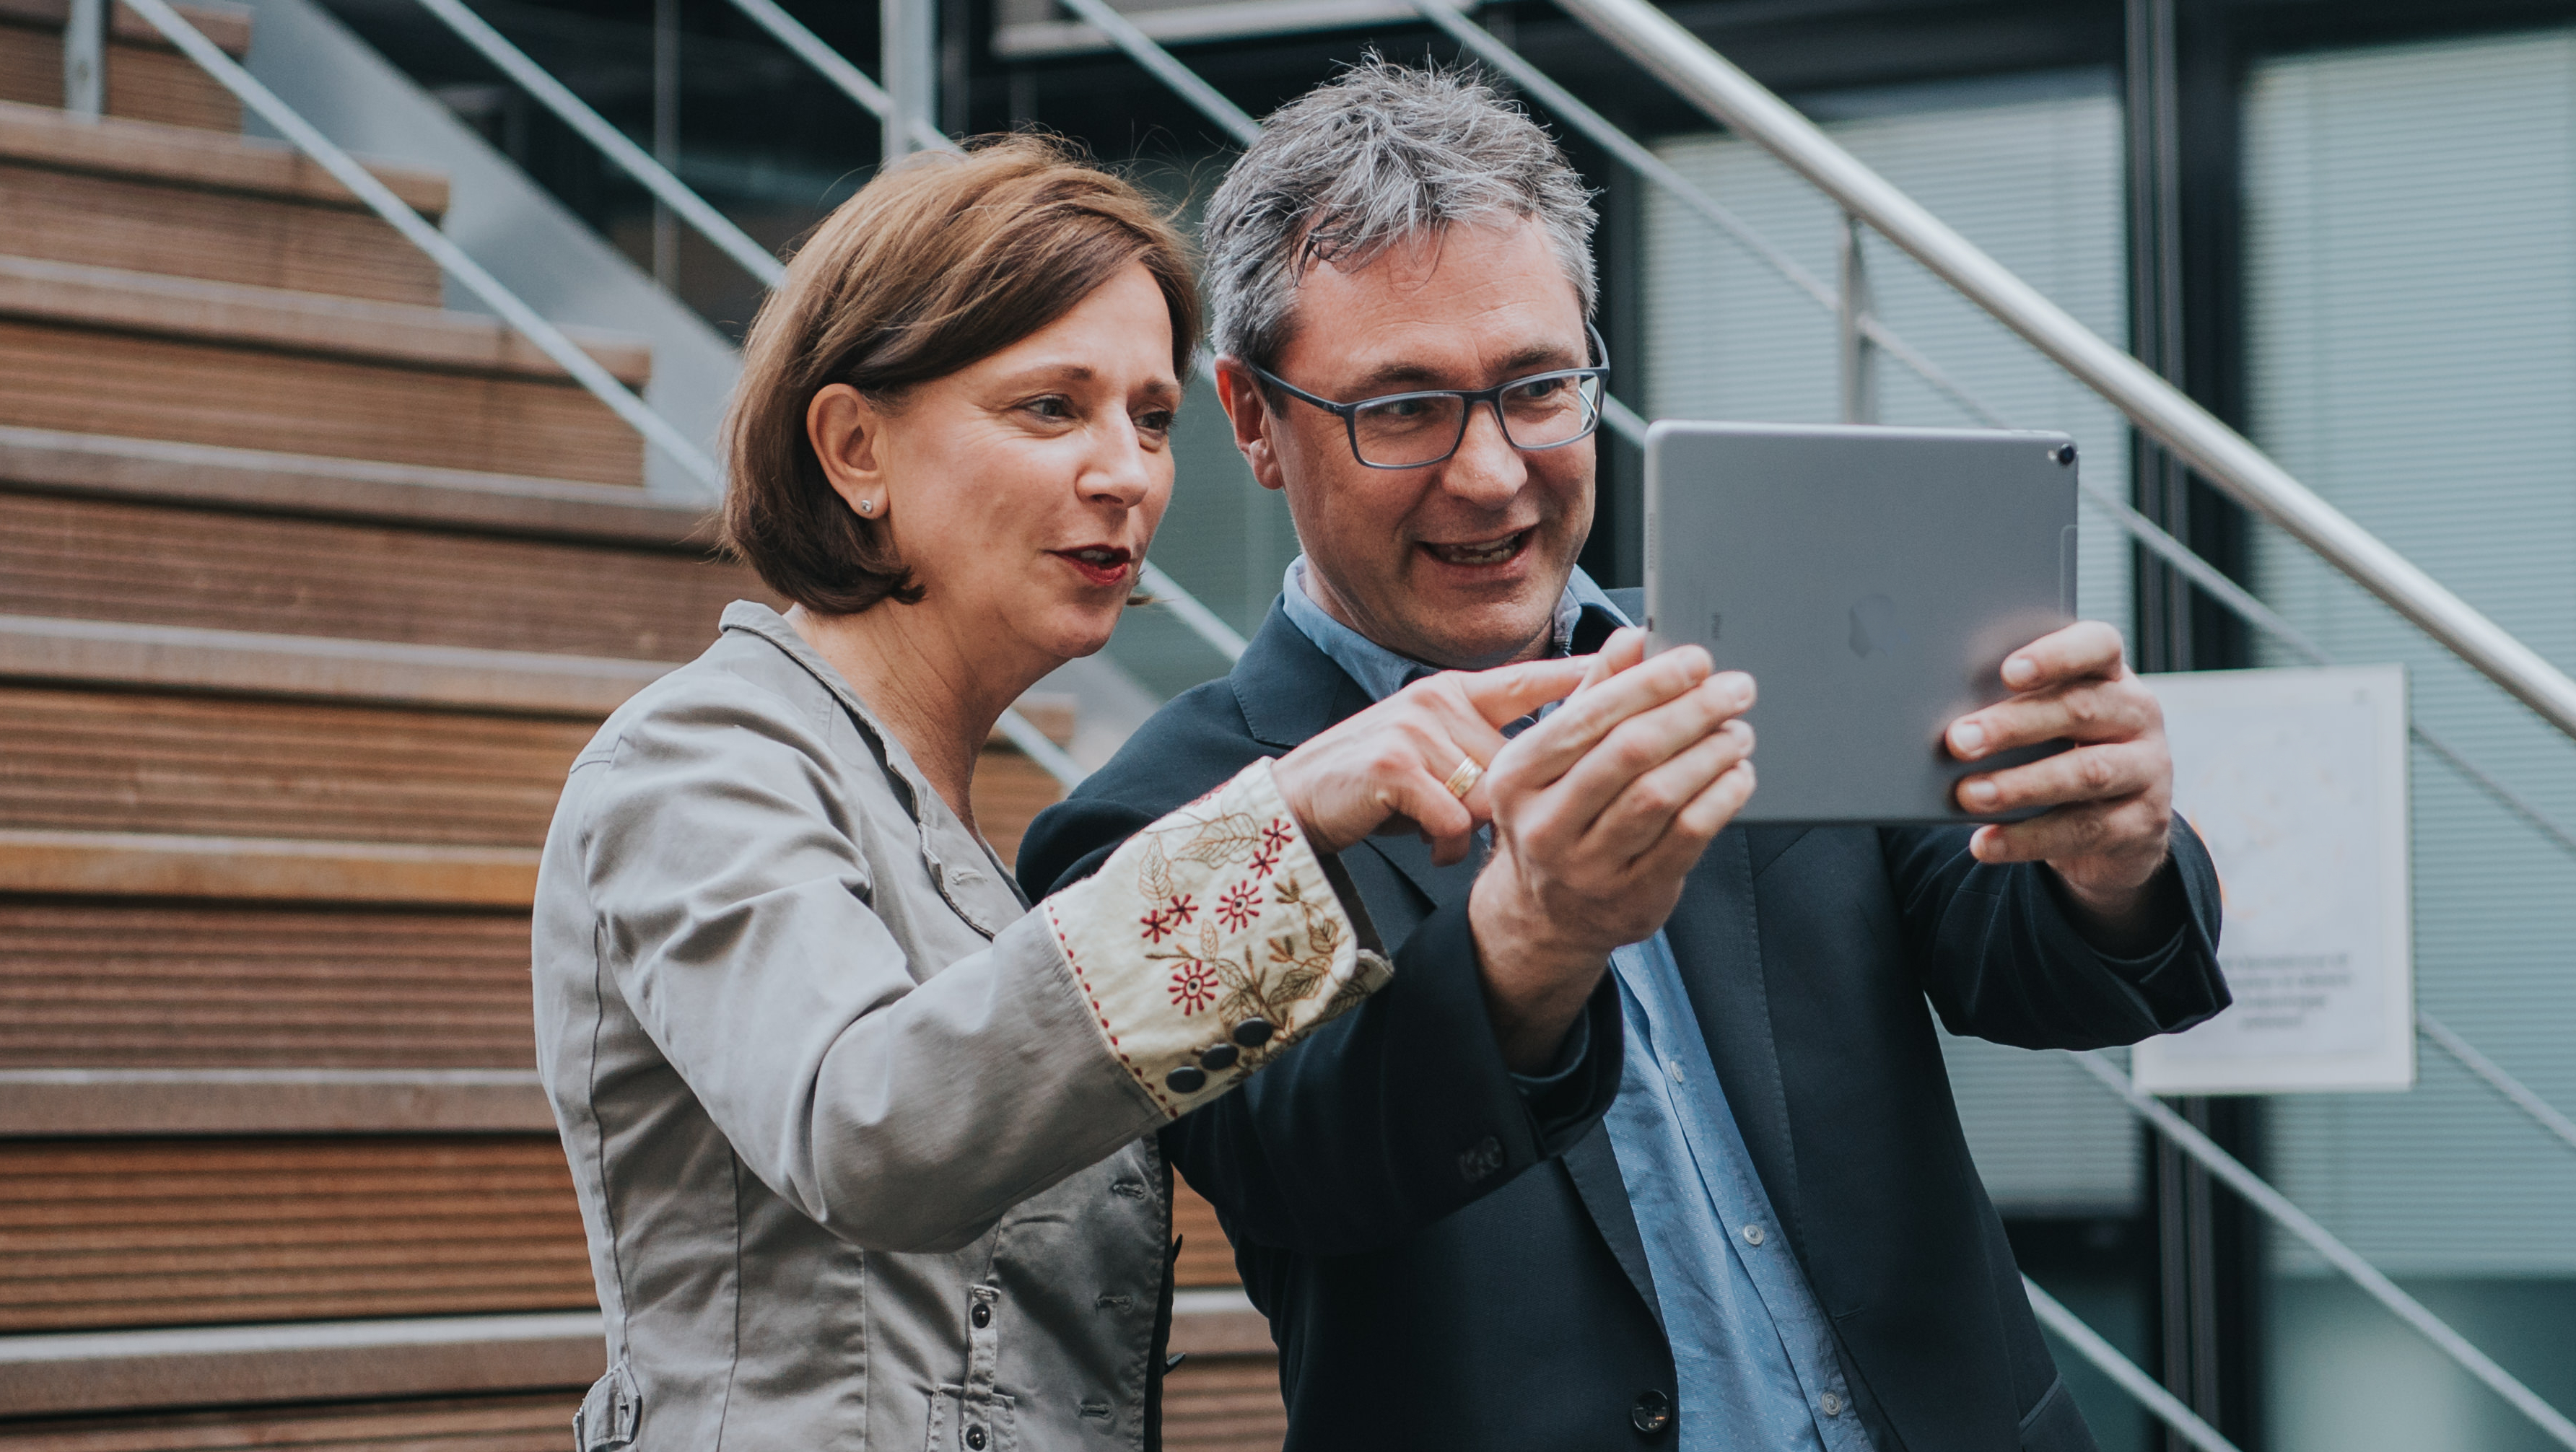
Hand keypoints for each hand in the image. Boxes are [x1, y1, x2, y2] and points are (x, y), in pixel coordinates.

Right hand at [1271, 655, 1593, 867]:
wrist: (1295, 804)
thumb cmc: (1371, 785)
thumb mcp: (1430, 751)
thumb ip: (1480, 745)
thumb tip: (1541, 764)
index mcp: (1453, 691)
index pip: (1530, 679)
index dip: (1584, 676)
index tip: (1636, 663)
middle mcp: (1438, 700)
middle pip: (1516, 759)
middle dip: (1501, 802)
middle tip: (1465, 820)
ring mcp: (1415, 729)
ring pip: (1488, 792)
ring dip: (1468, 826)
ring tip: (1436, 832)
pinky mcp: (1394, 766)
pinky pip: (1453, 817)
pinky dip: (1444, 843)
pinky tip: (1426, 845)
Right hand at [1470, 628, 1756, 1066]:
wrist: (1543, 915)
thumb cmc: (1555, 817)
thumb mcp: (1552, 757)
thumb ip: (1593, 695)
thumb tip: (1631, 638)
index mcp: (1518, 775)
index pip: (1591, 717)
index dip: (1651, 683)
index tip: (1696, 660)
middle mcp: (1545, 823)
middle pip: (1630, 752)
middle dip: (1691, 711)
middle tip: (1734, 689)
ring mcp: (1587, 865)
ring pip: (1661, 794)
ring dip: (1711, 754)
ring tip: (1737, 731)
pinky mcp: (1632, 895)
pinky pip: (1688, 836)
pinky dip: (1721, 797)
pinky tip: (1736, 775)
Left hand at [1945, 621, 2173, 935]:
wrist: (2114, 829)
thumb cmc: (2059, 755)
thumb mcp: (2041, 728)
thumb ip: (2008, 710)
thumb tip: (1944, 719)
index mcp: (2110, 675)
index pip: (2097, 646)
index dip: (2055, 655)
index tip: (2007, 671)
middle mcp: (2138, 715)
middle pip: (2080, 710)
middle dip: (2013, 725)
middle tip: (1959, 740)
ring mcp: (2148, 769)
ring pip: (2086, 773)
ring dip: (2019, 785)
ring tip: (1967, 795)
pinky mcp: (2143, 824)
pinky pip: (2082, 831)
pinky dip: (2026, 839)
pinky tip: (1985, 843)